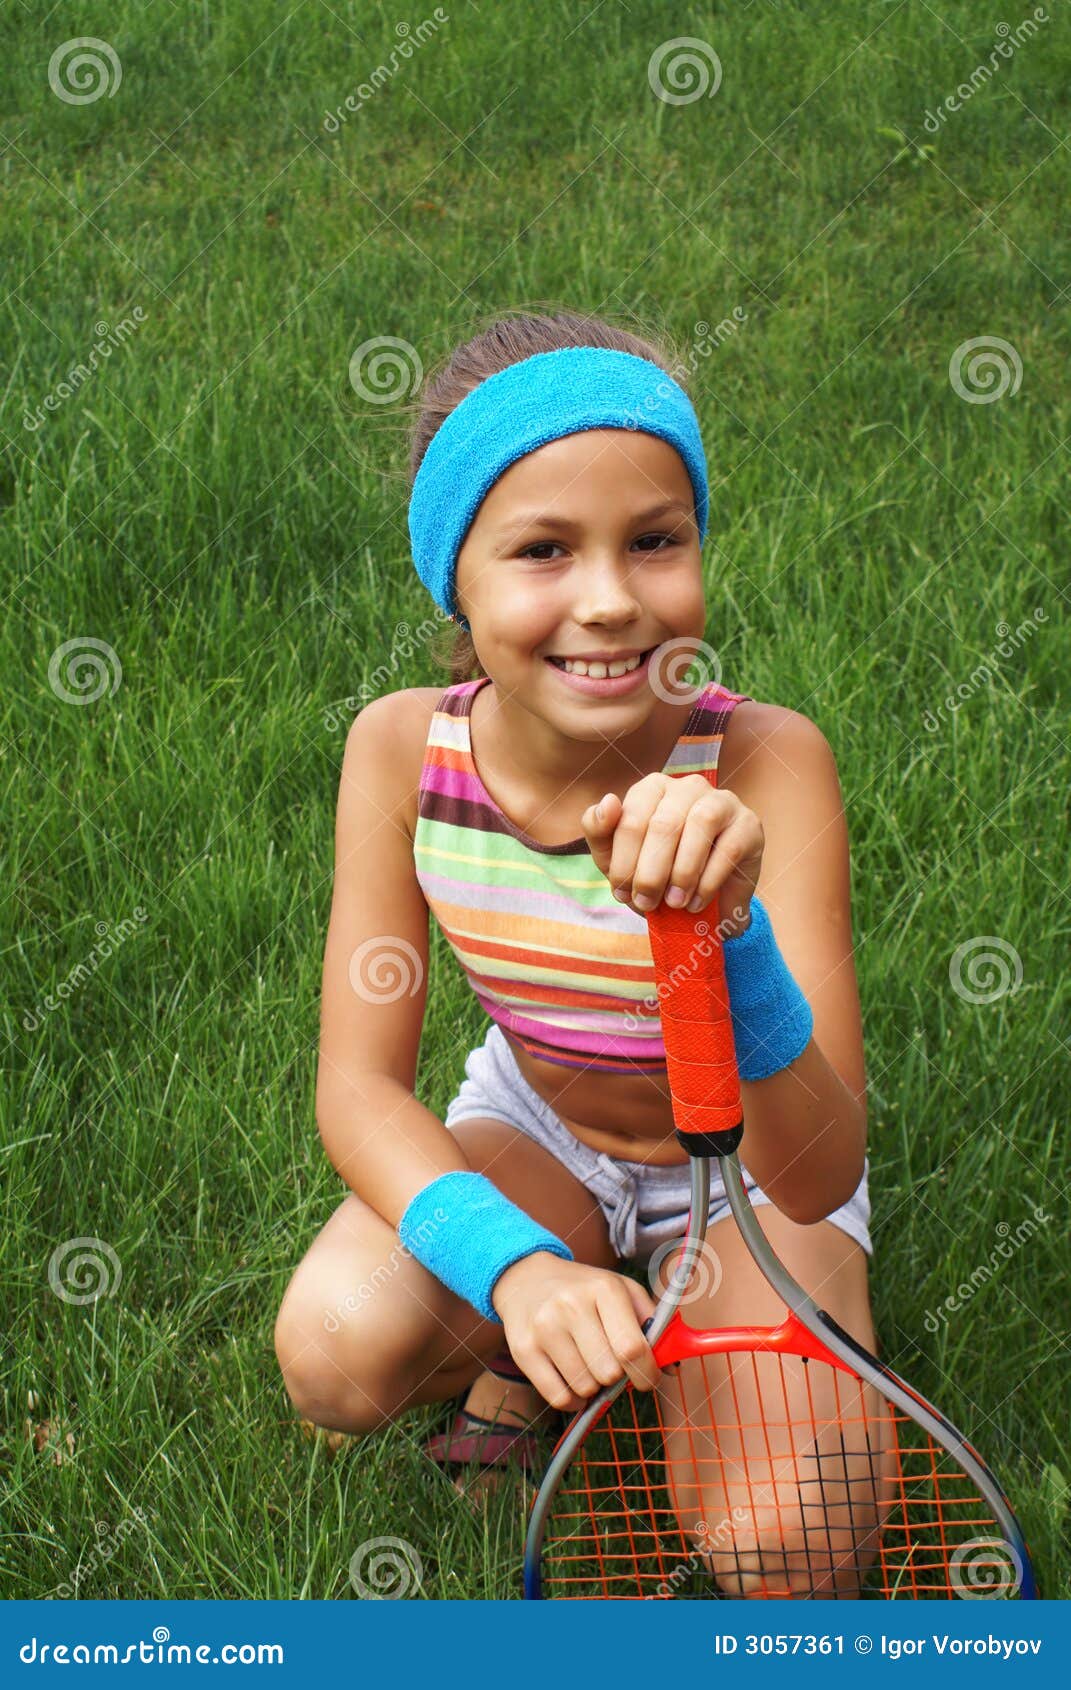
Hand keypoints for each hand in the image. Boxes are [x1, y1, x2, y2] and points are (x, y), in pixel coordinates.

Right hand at [490, 1252, 659, 1412]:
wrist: (527, 1278)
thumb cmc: (585, 1290)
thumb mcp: (622, 1291)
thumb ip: (654, 1324)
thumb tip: (672, 1367)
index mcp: (604, 1289)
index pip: (632, 1347)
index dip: (646, 1373)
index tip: (648, 1379)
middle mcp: (571, 1306)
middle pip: (609, 1372)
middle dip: (618, 1376)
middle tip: (612, 1364)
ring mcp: (544, 1328)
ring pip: (585, 1388)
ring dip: (594, 1387)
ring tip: (589, 1365)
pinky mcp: (523, 1350)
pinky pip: (559, 1398)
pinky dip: (573, 1400)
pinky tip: (573, 1381)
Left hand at [581, 773, 762, 936]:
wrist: (702, 900)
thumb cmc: (655, 871)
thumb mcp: (618, 858)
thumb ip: (600, 831)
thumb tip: (607, 801)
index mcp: (652, 788)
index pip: (630, 818)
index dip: (623, 861)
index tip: (621, 893)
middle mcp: (687, 786)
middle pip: (664, 824)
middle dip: (650, 872)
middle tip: (646, 903)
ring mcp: (722, 801)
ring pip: (699, 826)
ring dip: (682, 873)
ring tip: (674, 903)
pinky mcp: (748, 824)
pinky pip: (728, 848)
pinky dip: (708, 881)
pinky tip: (696, 902)